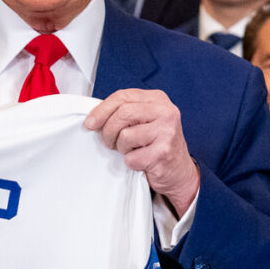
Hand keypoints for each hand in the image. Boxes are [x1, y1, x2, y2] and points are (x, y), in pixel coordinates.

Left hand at [85, 89, 199, 214]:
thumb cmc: (156, 145)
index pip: (123, 96)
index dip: (101, 110)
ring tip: (132, 151)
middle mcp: (166, 112)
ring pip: (125, 136)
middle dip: (108, 131)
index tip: (90, 123)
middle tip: (110, 142)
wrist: (179, 172)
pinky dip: (131, 163)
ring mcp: (167, 132)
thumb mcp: (144, 121)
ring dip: (122, 148)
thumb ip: (124, 113)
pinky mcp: (164, 153)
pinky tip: (142, 162)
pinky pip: (131, 158)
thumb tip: (93, 118)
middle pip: (122, 114)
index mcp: (158, 99)